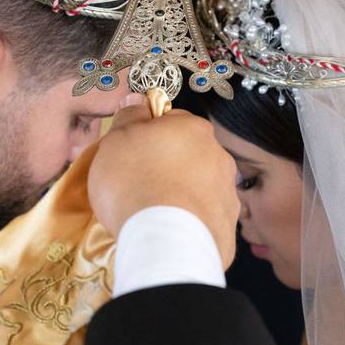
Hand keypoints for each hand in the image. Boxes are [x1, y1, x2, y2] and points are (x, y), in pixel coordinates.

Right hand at [88, 93, 238, 267]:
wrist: (165, 242)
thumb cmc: (136, 184)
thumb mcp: (117, 140)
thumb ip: (129, 117)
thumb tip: (137, 102)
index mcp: (193, 129)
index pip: (171, 121)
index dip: (148, 135)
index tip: (132, 152)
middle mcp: (218, 156)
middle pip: (187, 154)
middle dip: (167, 165)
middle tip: (138, 184)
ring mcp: (226, 192)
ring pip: (198, 186)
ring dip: (180, 194)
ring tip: (153, 213)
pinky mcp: (227, 226)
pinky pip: (203, 218)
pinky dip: (189, 222)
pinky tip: (169, 231)